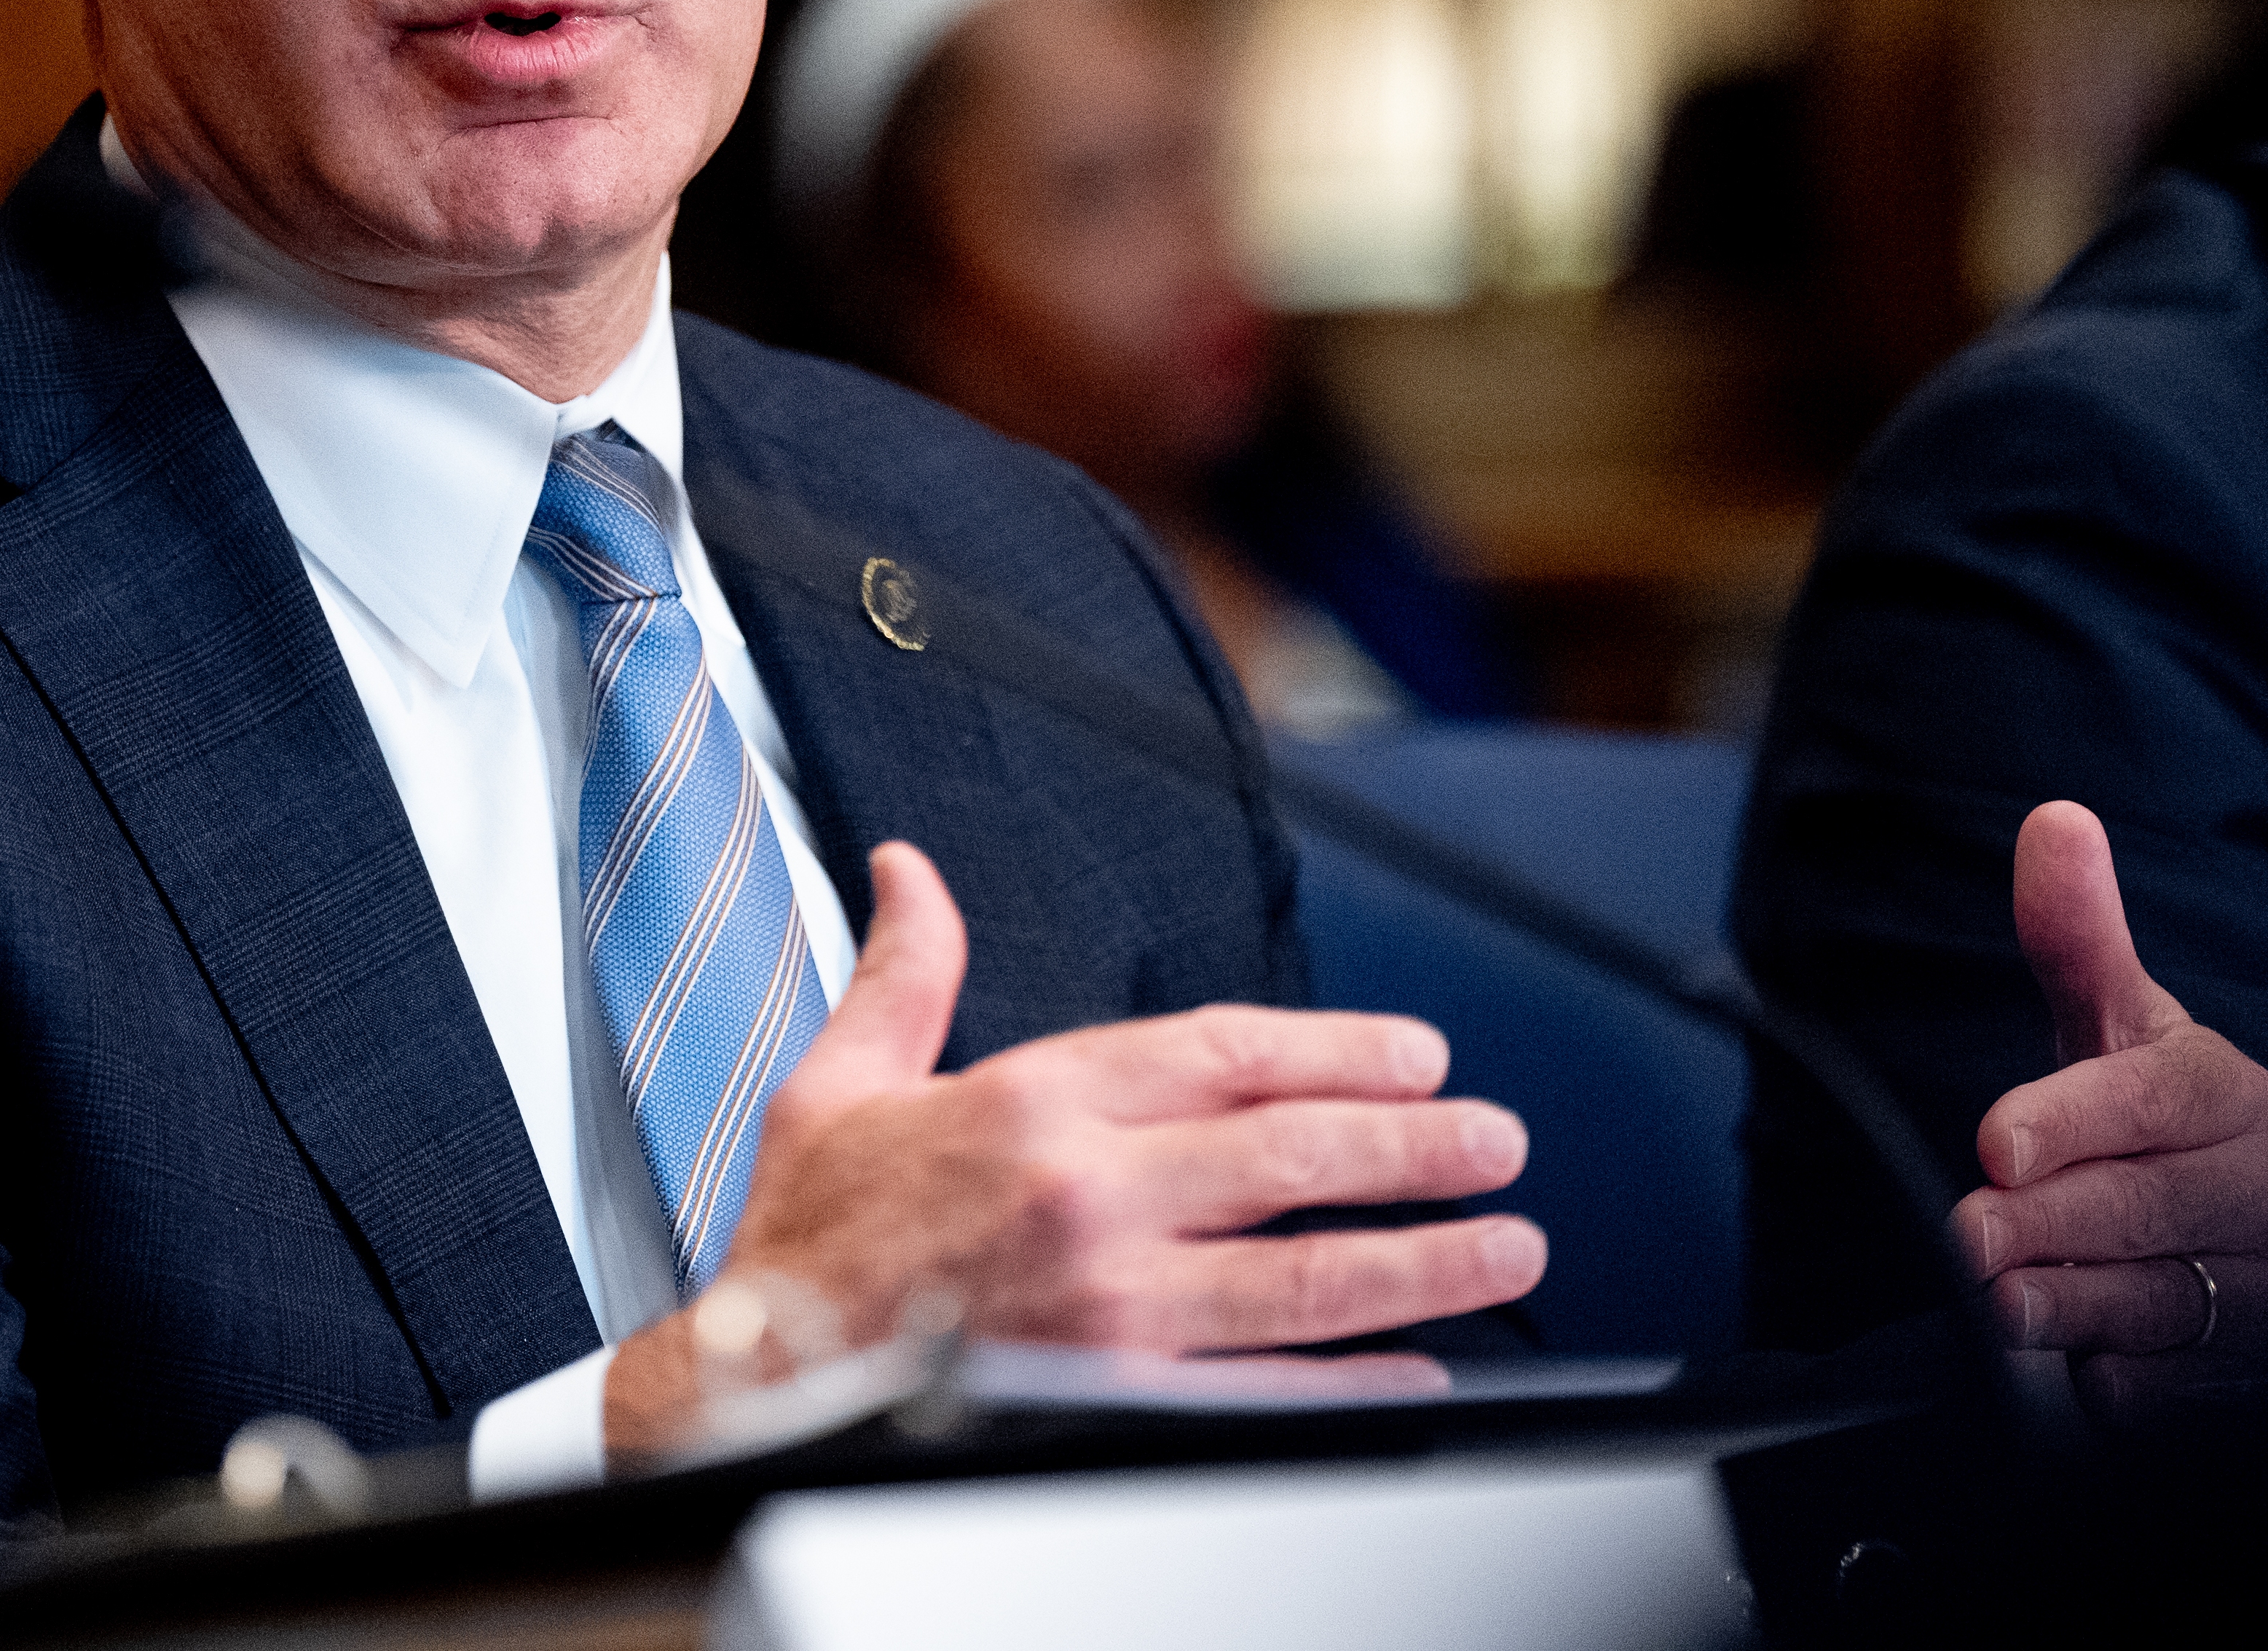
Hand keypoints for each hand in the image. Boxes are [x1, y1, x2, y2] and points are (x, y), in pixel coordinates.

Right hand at [606, 842, 1541, 1460]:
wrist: (762, 1377)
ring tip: (1504, 1243)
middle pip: (1293, 1156)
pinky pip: (1266, 1388)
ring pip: (1306, 1273)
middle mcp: (1089, 1194)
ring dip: (1422, 1258)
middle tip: (1497, 1141)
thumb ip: (905, 969)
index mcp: (1035, 1101)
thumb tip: (908, 872)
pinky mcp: (1119, 1394)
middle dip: (1415, 1146)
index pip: (1226, 1055)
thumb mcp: (841, 1076)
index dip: (1338, 1051)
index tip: (1414, 1054)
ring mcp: (1113, 1303)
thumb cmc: (808, 1240)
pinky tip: (1421, 1370)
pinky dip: (1353, 1381)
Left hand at [1955, 801, 2267, 1425]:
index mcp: (2227, 1097)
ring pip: (2157, 1308)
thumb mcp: (2116, 1025)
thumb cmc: (2156, 1117)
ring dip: (2068, 1308)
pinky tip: (2077, 1366)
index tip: (1997, 1141)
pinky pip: (2175, 1395)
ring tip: (1999, 1299)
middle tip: (1969, 1236)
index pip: (2154, 1101)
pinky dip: (2120, 1384)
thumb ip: (2075, 937)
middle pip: (2144, 1213)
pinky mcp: (2252, 1378)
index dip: (2073, 1121)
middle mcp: (2264, 1195)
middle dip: (2046, 1226)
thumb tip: (2054, 822)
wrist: (2248, 1224)